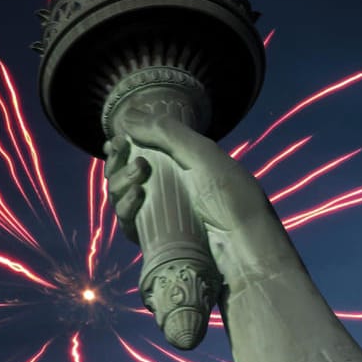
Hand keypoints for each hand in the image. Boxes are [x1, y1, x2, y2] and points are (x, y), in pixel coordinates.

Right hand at [103, 107, 278, 241]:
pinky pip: (129, 222)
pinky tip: (136, 196)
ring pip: (122, 197)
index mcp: (182, 166)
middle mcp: (169, 189)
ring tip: (138, 174)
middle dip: (118, 161)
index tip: (116, 139)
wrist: (245, 246)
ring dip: (121, 181)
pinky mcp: (155, 240)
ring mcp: (161, 215)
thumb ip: (167, 132)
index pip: (141, 152)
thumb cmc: (232, 197)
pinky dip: (126, 208)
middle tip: (124, 154)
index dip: (124, 146)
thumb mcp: (203, 155)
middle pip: (126, 173)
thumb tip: (128, 116)